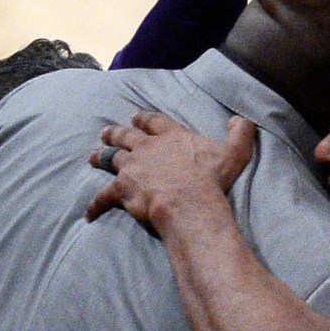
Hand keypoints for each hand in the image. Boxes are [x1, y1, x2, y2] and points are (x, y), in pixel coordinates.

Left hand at [86, 111, 256, 226]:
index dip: (144, 119)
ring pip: (111, 159)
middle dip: (116, 133)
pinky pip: (104, 196)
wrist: (189, 202)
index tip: (135, 117)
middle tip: (107, 132)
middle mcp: (148, 147)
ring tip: (92, 157)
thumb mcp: (235, 152)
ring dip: (101, 157)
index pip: (155, 121)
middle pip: (127, 136)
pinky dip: (96, 204)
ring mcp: (132, 167)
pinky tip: (89, 213)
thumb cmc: (212, 179)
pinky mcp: (122, 189)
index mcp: (172, 136)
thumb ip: (240, 132)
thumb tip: (241, 119)